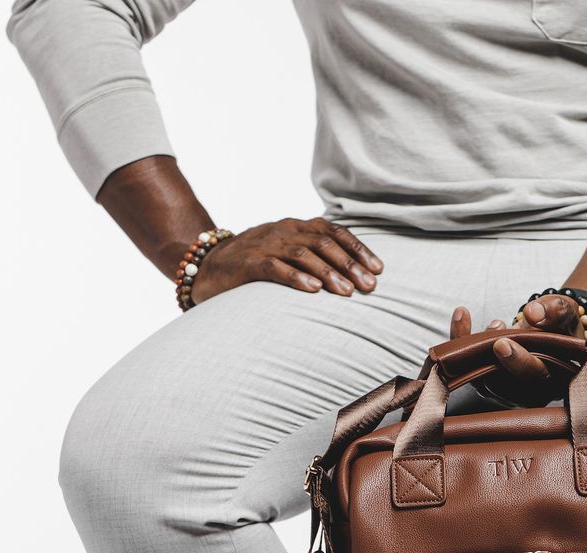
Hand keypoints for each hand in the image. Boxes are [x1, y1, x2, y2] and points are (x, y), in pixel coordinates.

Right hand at [188, 216, 381, 303]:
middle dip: (350, 265)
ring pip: (303, 254)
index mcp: (296, 226)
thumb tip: (355, 274)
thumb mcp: (287, 253)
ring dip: (329, 273)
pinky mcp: (248, 263)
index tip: (379, 269)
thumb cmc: (255, 262)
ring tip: (347, 292)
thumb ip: (315, 256)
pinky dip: (296, 278)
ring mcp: (265, 245)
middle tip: (369, 286)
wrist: (207, 265)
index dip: (358, 249)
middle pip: (323, 243)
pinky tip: (313, 290)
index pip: (334, 232)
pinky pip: (275, 268)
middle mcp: (283, 231)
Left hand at [448, 305, 563, 400]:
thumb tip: (533, 313)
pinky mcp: (484, 374)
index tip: (502, 343)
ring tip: (486, 320)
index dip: (518, 362)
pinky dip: (460, 337)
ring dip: (474, 347)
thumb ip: (556, 311)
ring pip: (480, 374)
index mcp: (551, 379)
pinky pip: (465, 361)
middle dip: (493, 359)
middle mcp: (526, 389)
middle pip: (505, 383)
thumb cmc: (561, 324)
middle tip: (493, 335)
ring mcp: (502, 384)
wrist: (550, 326)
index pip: (534, 377)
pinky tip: (462, 313)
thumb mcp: (567, 313)